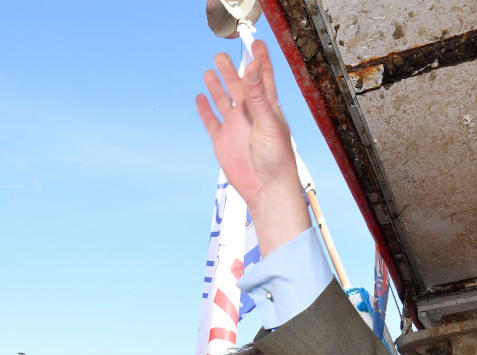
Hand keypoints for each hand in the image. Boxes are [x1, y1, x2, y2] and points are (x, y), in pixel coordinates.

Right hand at [196, 40, 310, 254]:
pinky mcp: (223, 141)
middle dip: (231, 69)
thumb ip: (259, 95)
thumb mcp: (268, 123)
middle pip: (239, 85)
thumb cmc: (276, 158)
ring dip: (217, 85)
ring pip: (224, 100)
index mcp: (267, 107)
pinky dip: (205, 109)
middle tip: (222, 54)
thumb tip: (252, 67)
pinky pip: (211, 121)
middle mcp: (250, 114)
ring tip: (210, 70)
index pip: (263, 77)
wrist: (266, 189)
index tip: (256, 42)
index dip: (259, 59)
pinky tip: (200, 98)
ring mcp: (235, 127)